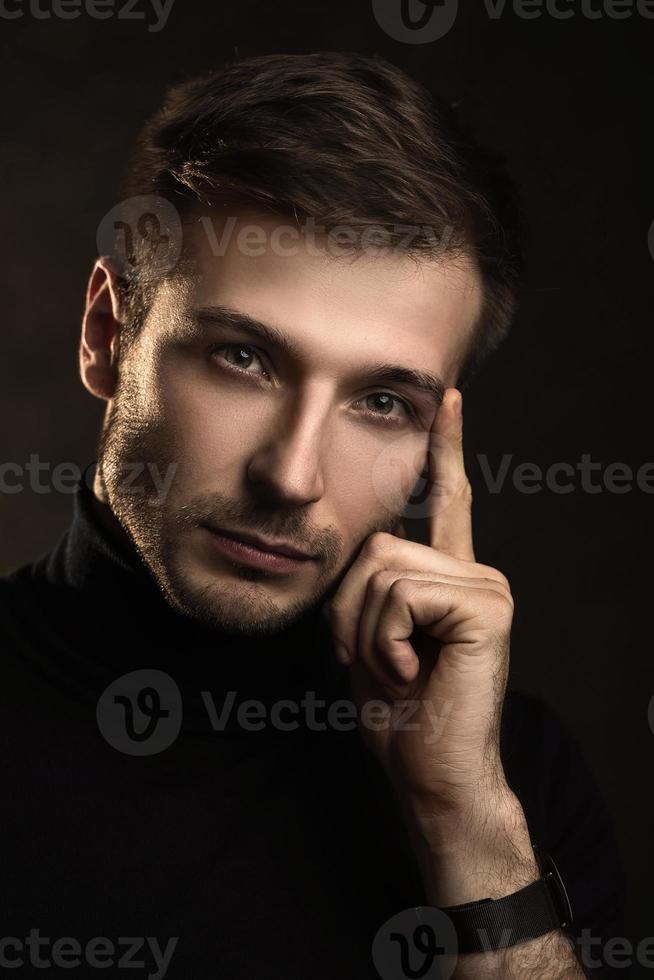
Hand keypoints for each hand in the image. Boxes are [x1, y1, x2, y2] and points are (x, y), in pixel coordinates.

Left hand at [330, 388, 514, 822]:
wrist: (430, 771)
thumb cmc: (398, 711)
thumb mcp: (366, 635)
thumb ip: (368, 584)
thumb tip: (360, 544)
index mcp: (449, 574)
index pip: (448, 499)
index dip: (446, 447)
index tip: (450, 396)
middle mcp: (475, 570)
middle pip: (376, 546)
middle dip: (350, 611)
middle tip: (377, 660)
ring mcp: (487, 586)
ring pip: (383, 570)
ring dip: (366, 631)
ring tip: (398, 668)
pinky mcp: (487, 607)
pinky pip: (402, 596)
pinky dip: (386, 641)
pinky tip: (413, 671)